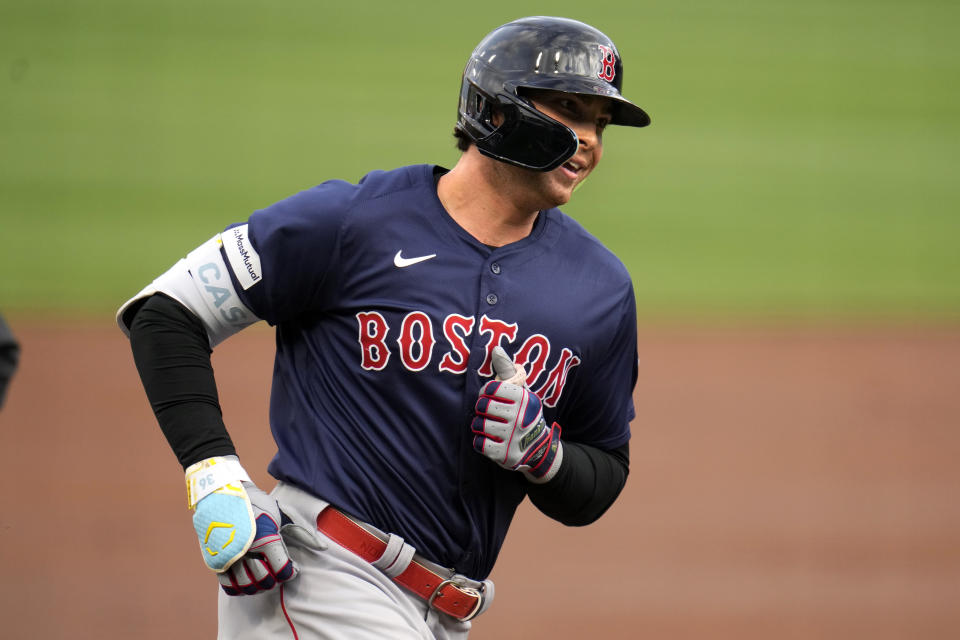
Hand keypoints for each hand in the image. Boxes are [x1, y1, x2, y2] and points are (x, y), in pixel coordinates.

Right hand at [215, 483, 298, 594]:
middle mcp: (249, 551)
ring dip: (258, 586)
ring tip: (263, 577)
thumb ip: (302, 534)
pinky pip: (228, 585)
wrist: (224, 494)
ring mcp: (231, 557)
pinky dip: (239, 588)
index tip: (293, 569)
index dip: (291, 573)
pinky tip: (246, 580)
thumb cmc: (257, 504)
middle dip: (275, 580)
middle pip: (266, 582)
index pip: (283, 572)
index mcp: (267, 540)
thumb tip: (323, 547)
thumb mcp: (282, 515)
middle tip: (277, 573)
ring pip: (247, 586)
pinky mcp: (217, 560)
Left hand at [471, 348, 562, 482]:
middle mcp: (520, 417)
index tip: (490, 396)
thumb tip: (496, 349)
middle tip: (488, 412)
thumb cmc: (524, 413)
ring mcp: (512, 437)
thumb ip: (508, 370)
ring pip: (479, 425)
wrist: (539, 448)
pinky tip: (488, 439)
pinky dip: (480, 441)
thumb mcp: (522, 391)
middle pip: (483, 406)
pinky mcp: (505, 454)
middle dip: (482, 408)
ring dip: (479, 425)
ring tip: (487, 426)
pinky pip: (479, 444)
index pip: (492, 388)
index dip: (486, 392)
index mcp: (524, 399)